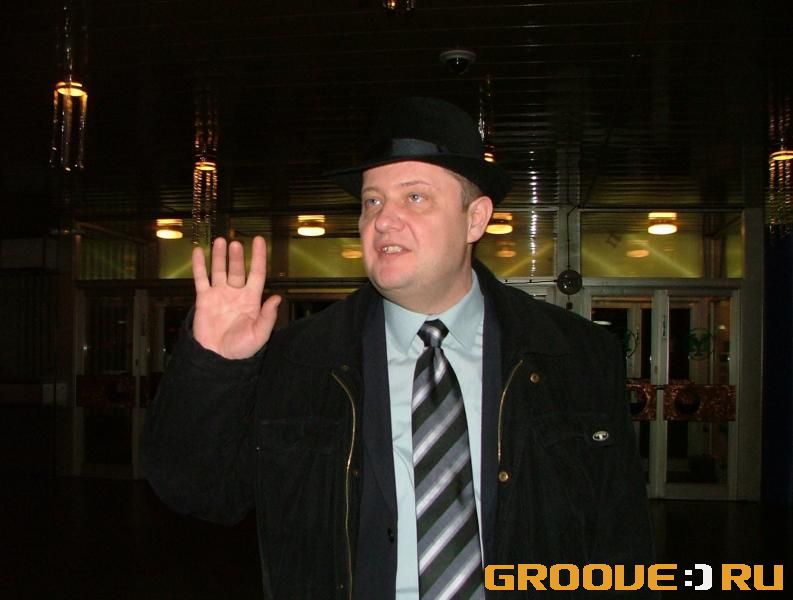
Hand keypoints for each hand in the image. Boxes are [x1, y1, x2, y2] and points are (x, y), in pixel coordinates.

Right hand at [192, 236, 280, 358]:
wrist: (217, 358)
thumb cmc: (241, 349)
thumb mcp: (259, 334)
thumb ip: (268, 316)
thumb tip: (278, 298)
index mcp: (251, 300)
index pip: (257, 273)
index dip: (258, 257)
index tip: (258, 241)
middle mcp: (235, 293)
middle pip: (237, 269)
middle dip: (236, 256)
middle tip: (235, 243)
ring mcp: (219, 295)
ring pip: (219, 270)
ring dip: (220, 256)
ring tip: (220, 241)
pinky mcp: (204, 299)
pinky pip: (201, 279)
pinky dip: (200, 265)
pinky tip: (199, 251)